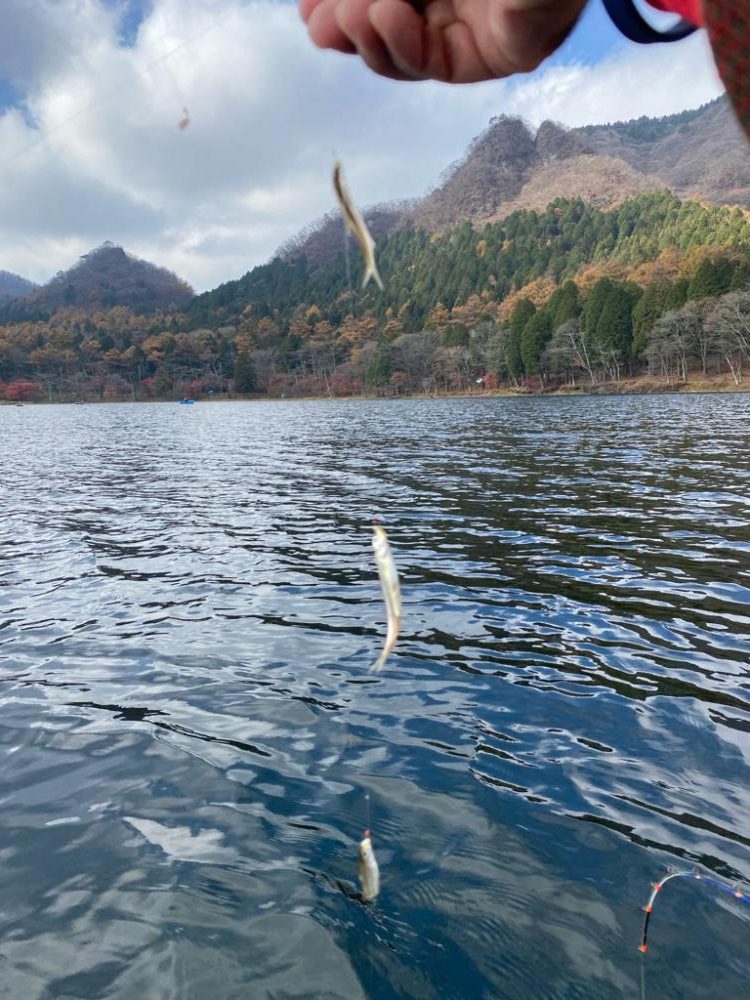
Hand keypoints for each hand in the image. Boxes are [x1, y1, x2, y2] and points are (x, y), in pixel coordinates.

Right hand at [299, 0, 587, 83]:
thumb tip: (314, 9)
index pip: (377, 0)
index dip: (337, 6)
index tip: (305, 6)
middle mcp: (451, 2)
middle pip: (382, 29)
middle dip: (343, 27)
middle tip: (314, 23)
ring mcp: (471, 30)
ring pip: (401, 54)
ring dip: (367, 37)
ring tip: (352, 14)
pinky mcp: (492, 57)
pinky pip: (432, 65)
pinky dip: (400, 45)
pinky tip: (385, 15)